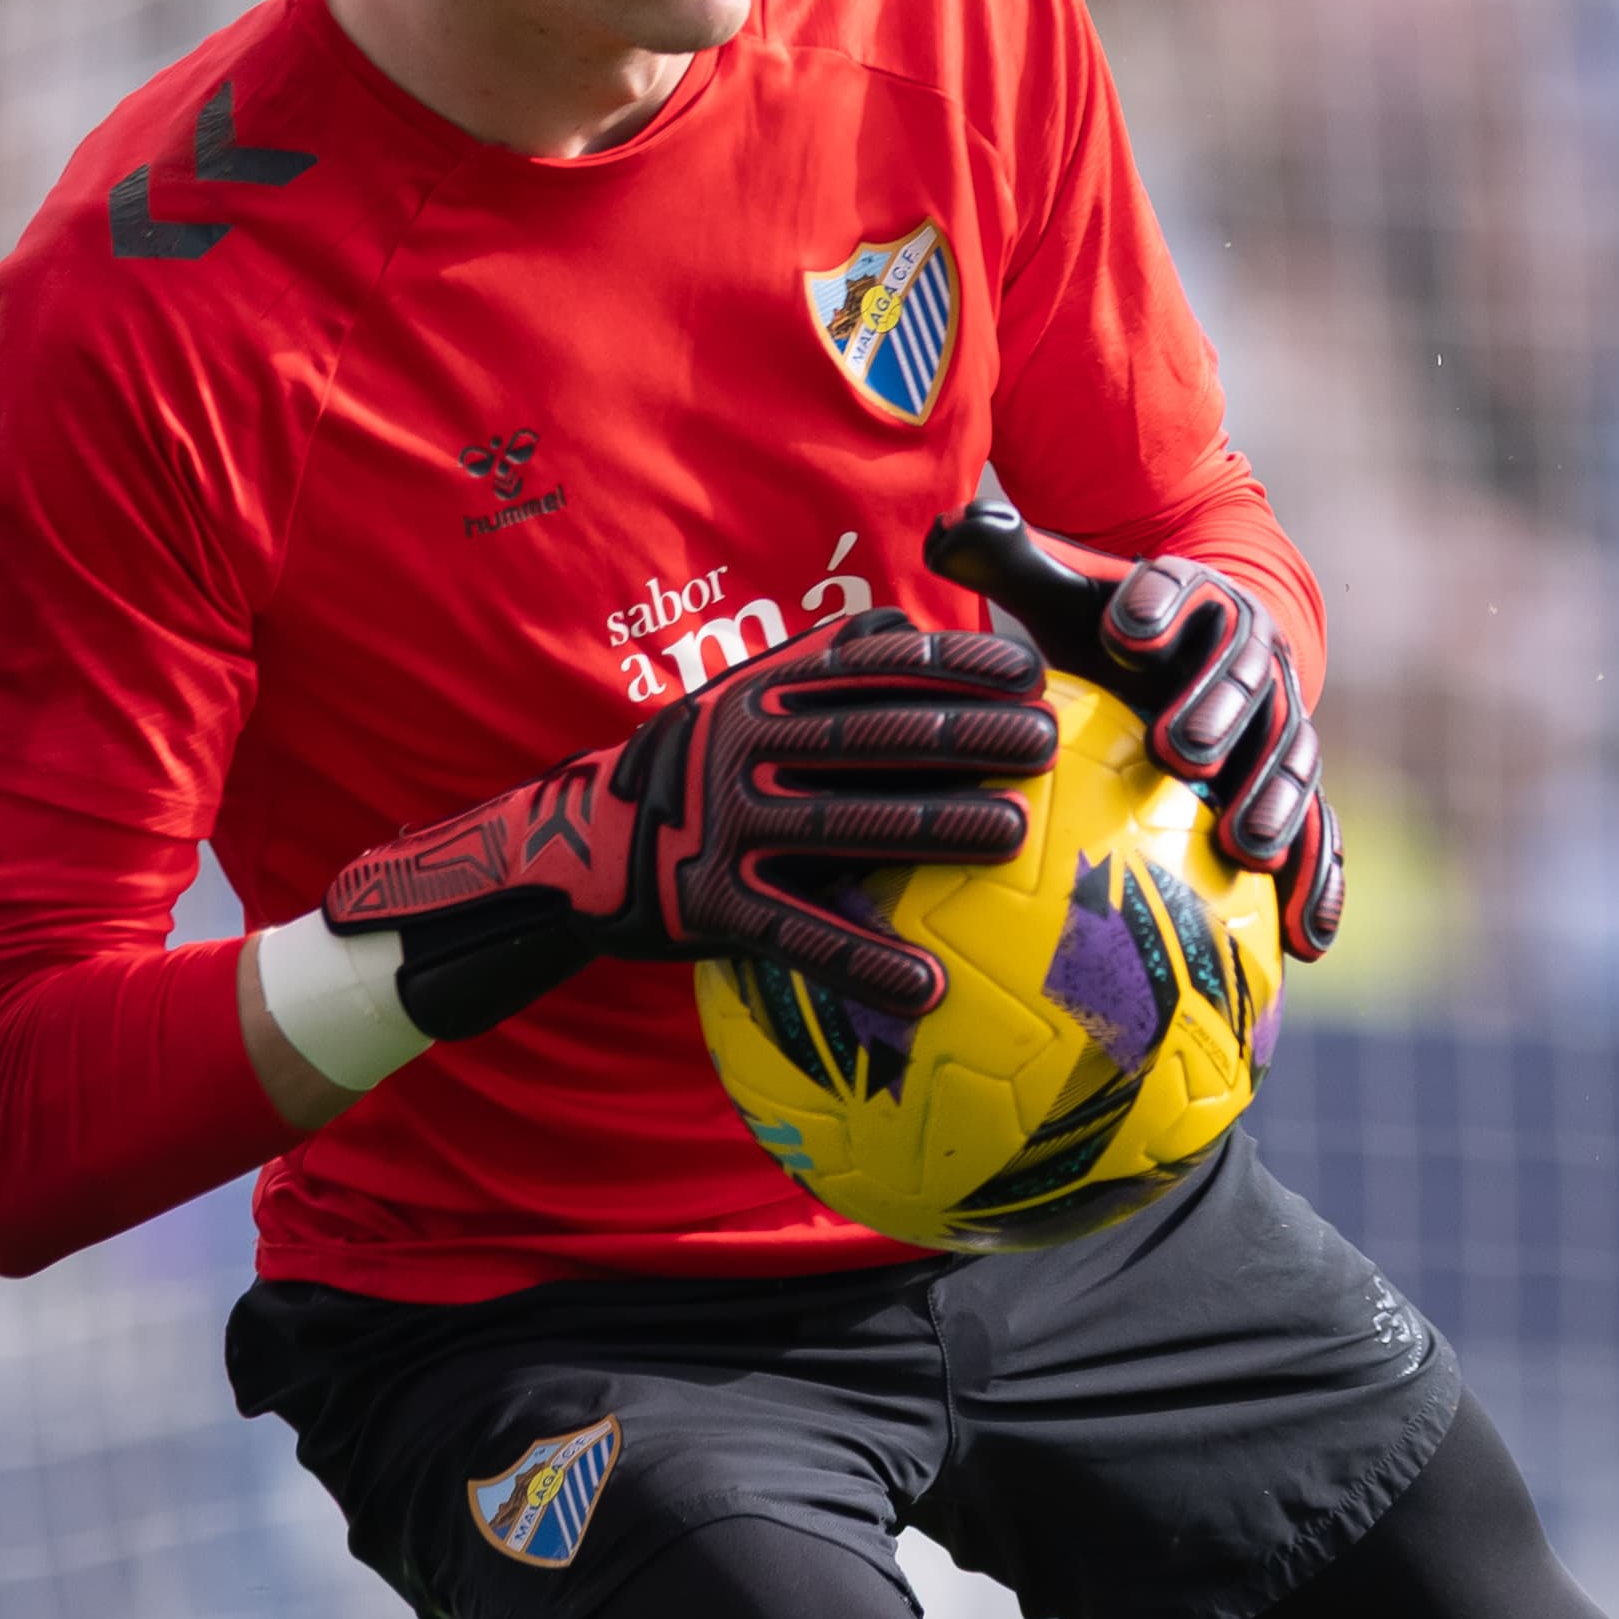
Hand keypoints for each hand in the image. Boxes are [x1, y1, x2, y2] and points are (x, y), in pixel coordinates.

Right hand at [318, 609, 1057, 1036]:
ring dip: (935, 827)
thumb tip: (911, 629)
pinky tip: (929, 989)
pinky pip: (801, 937)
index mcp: (759, 696)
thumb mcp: (739, 704)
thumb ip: (818, 670)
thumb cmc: (686, 775)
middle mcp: (742, 750)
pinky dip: (866, 963)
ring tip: (1016, 834)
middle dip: (966, 733)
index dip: (953, 663)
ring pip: (847, 825)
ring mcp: (725, 827)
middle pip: (871, 736)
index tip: (1027, 668)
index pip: (869, 667)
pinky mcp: (711, 906)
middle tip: (1045, 741)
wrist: (572, 852)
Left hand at [924, 497, 1343, 961]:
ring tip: (1243, 847)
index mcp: (1194, 600)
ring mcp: (1281, 724)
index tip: (1123, 630)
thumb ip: (1011, 562)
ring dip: (1273, 800)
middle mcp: (1250, 657)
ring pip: (1290, 757)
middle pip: (1243, 679)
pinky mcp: (1295, 788)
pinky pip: (1320, 833)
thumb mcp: (1067, 592)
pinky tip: (1306, 940)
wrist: (1202, 655)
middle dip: (1216, 710)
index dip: (1156, 604)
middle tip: (1177, 752)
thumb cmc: (1116, 629)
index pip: (1178, 591)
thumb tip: (946, 532)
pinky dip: (1320, 880)